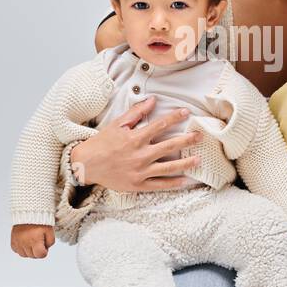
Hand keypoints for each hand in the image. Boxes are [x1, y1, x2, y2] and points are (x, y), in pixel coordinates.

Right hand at [11, 224, 54, 258]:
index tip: (44, 244)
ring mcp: (17, 242)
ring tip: (31, 240)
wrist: (28, 212)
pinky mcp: (13, 241)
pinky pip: (17, 251)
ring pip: (24, 255)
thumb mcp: (50, 231)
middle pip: (33, 256)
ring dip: (29, 250)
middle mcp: (25, 242)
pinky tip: (25, 241)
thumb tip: (45, 249)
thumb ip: (50, 243)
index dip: (44, 251)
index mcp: (35, 240)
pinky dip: (21, 248)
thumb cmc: (40, 221)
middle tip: (38, 240)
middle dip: (37, 250)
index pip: (40, 255)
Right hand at [69, 96, 203, 190]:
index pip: (160, 125)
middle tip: (200, 136)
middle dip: (187, 140)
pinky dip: (174, 184)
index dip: (174, 117)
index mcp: (135, 138)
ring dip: (186, 163)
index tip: (186, 113)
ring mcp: (141, 171)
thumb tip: (152, 100)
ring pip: (169, 168)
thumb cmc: (102, 143)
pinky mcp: (138, 184)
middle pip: (169, 146)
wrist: (86, 165)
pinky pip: (160, 185)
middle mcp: (140, 155)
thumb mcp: (117, 124)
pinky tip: (186, 181)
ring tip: (198, 159)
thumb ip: (136, 113)